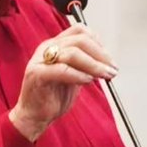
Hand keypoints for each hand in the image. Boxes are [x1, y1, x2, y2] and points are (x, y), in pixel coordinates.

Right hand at [9, 24, 118, 141]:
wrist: (34, 116)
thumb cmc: (53, 97)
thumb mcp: (73, 76)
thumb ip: (85, 65)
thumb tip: (106, 61)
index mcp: (55, 44)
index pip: (79, 30)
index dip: (97, 42)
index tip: (108, 58)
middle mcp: (47, 48)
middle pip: (79, 40)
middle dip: (100, 54)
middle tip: (111, 68)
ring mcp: (41, 60)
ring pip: (72, 53)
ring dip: (94, 65)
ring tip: (104, 75)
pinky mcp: (37, 74)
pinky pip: (62, 70)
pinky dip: (79, 74)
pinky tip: (88, 81)